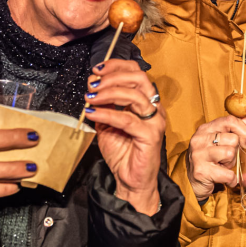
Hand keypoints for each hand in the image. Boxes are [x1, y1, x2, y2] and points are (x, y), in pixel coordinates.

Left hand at [84, 59, 164, 214]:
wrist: (129, 180)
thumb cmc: (122, 152)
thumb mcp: (106, 122)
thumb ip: (103, 104)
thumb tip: (91, 85)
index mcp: (146, 101)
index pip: (136, 72)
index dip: (116, 66)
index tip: (96, 70)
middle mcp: (154, 107)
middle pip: (139, 77)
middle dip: (113, 76)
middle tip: (93, 84)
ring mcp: (155, 121)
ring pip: (134, 95)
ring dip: (108, 92)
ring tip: (90, 97)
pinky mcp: (151, 135)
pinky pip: (127, 119)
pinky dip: (107, 114)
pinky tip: (93, 114)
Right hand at [183, 115, 245, 202]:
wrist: (190, 182)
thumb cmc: (207, 160)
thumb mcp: (218, 142)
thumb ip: (232, 130)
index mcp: (205, 129)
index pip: (230, 120)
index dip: (243, 131)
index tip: (244, 142)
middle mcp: (200, 139)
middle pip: (233, 139)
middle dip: (235, 151)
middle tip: (226, 158)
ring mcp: (199, 155)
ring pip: (230, 153)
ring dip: (231, 164)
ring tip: (222, 167)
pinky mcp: (201, 171)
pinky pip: (228, 174)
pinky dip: (231, 180)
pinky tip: (225, 180)